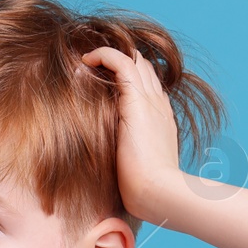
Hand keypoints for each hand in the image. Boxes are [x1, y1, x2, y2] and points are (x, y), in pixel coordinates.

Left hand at [80, 46, 182, 220]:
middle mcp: (159, 104)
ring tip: (88, 58)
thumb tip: (111, 161)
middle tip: (94, 64)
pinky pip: (122, 62)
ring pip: (135, 59)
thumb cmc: (146, 190)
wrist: (158, 192)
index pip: (148, 86)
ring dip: (111, 54)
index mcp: (161, 119)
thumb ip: (127, 155)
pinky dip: (105, 54)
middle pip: (144, 67)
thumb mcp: (137, 167)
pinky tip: (87, 58)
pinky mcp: (137, 100)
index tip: (103, 80)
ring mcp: (150, 100)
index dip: (128, 77)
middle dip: (120, 60)